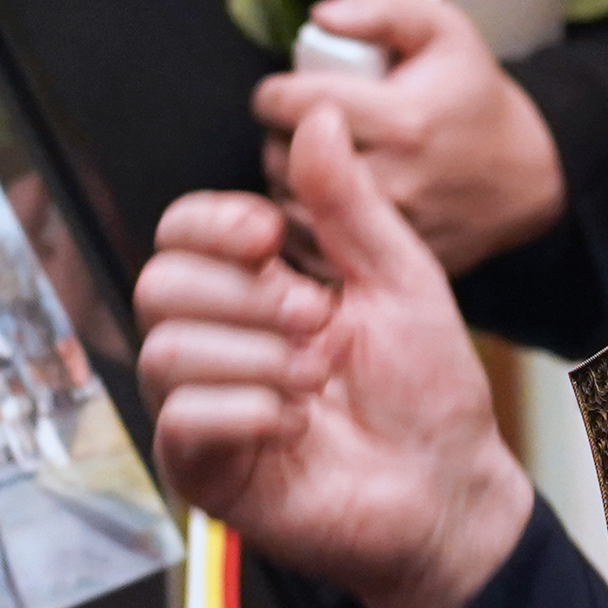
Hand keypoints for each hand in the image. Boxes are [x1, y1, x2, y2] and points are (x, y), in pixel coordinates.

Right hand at [136, 106, 532, 607]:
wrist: (450, 487)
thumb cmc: (426, 391)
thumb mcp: (399, 277)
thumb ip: (349, 202)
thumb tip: (318, 119)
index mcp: (253, 288)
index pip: (180, 231)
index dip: (212, 223)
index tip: (272, 233)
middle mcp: (217, 343)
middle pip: (157, 283)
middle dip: (244, 294)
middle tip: (318, 319)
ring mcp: (203, 407)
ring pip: (164, 349)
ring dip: (256, 356)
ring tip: (319, 377)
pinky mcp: (202, 469)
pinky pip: (180, 419)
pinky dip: (246, 411)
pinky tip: (295, 424)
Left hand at [251, 0, 568, 273]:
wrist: (523, 174)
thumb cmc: (473, 97)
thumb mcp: (442, 30)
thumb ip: (381, 7)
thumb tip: (322, 15)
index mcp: (403, 120)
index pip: (293, 105)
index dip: (275, 92)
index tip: (285, 92)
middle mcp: (395, 180)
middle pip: (283, 158)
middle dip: (281, 137)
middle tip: (303, 126)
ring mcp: (389, 230)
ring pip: (290, 208)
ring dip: (289, 182)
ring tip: (316, 161)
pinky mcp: (384, 262)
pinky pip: (310, 249)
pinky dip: (306, 223)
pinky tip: (325, 199)